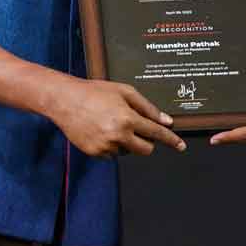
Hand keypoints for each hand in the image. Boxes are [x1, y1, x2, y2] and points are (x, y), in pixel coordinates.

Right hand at [47, 76, 185, 156]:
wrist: (65, 101)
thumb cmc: (95, 92)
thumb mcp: (124, 92)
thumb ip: (147, 107)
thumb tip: (166, 120)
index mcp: (127, 118)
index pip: (156, 133)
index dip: (171, 140)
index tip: (181, 146)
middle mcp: (118, 135)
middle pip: (146, 149)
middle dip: (147, 142)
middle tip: (138, 128)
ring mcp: (105, 146)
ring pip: (128, 151)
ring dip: (127, 142)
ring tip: (111, 123)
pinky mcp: (95, 153)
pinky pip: (112, 154)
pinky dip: (112, 145)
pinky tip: (101, 130)